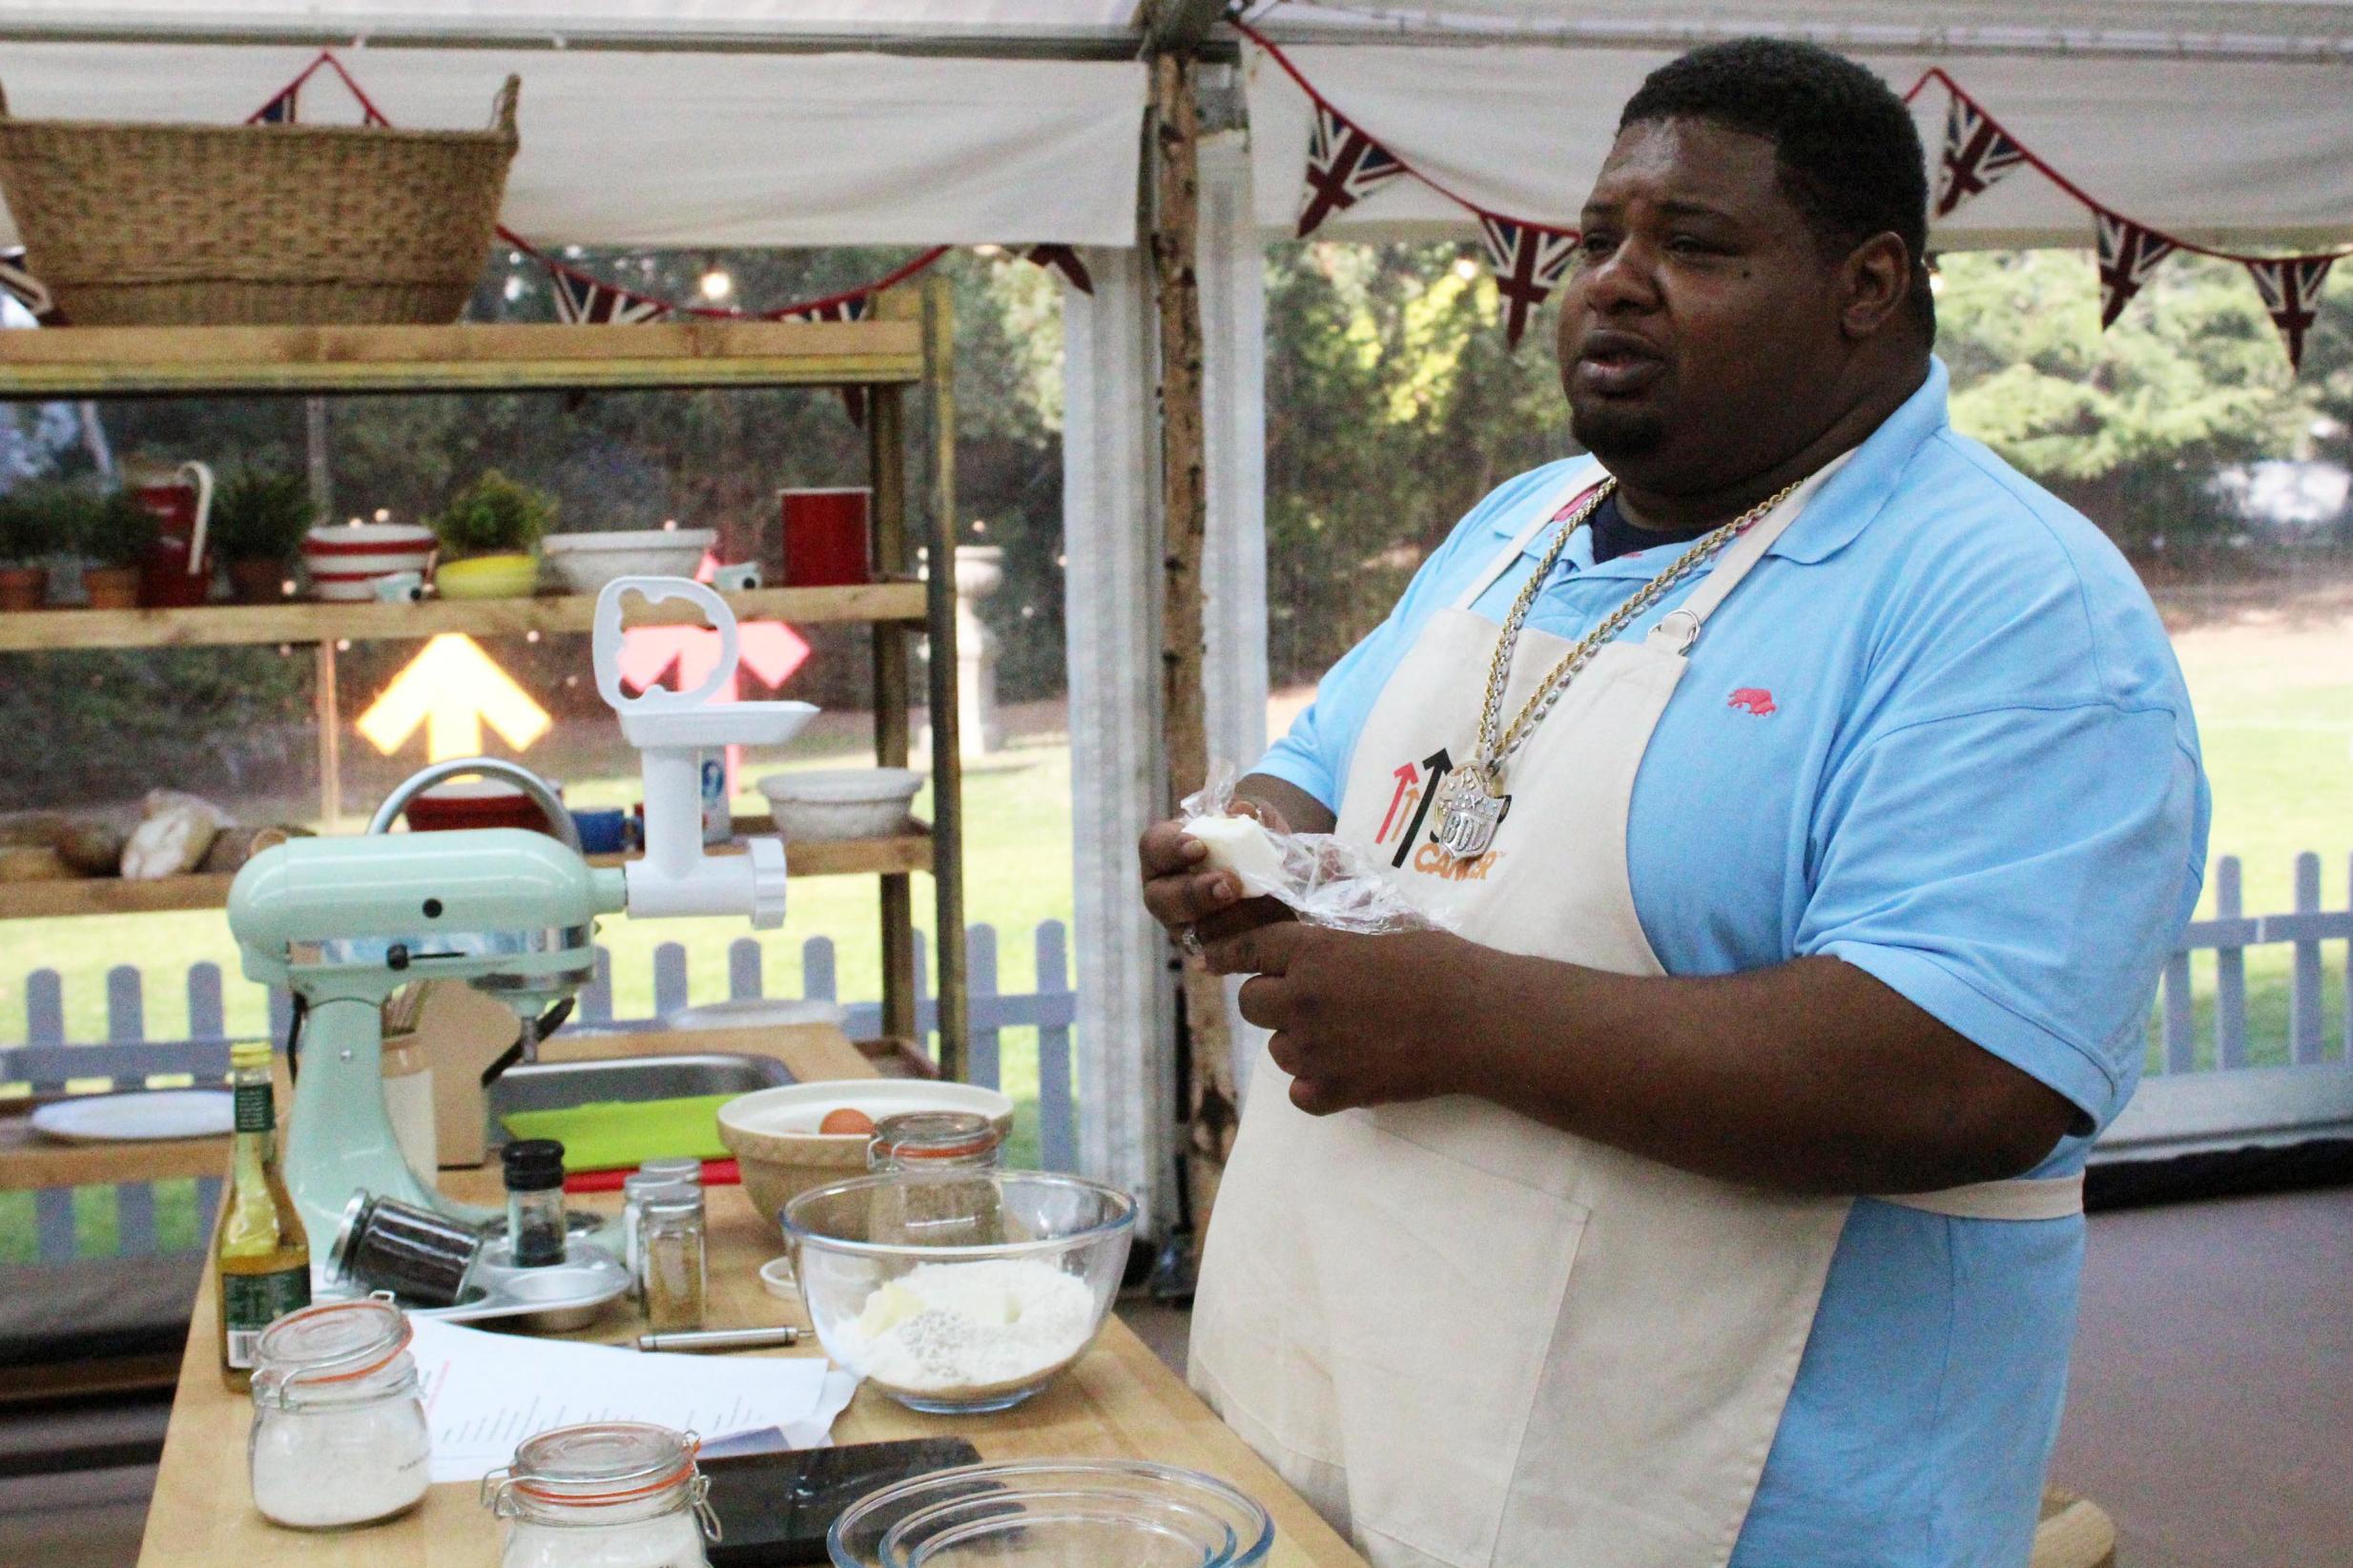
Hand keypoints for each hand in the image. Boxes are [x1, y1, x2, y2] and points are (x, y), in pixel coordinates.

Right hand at [1138, 799, 1296, 948]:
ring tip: (1251, 913)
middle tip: (1228, 885)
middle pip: (1161, 898)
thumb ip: (1251, 813)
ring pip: (1185, 932)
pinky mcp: (1209, 952)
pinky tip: (1259, 937)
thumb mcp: (1258, 819)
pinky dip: (1236, 946)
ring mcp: (1185, 925)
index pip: (1154, 846)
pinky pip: (1214, 956)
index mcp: (1168, 853)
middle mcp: (1167, 892)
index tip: (1199, 846)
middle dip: (1193, 893)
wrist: (1284, 874)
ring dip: (1217, 922)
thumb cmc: (1257, 839)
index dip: (1171, 848)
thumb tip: (1242, 810)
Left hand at [1203, 921, 1475, 1114]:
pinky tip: (1344, 1072)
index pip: (1248, 949)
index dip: (1228, 953)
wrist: (1480, 1021)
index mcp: (1314, 952)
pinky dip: (1316, 1086)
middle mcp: (1303, 1000)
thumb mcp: (1389, 923)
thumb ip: (1345, 920)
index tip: (1212, 960)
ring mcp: (1316, 1050)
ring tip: (1339, 1035)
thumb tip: (1325, 893)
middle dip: (1271, 999)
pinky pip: (1300, 1094)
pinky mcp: (1336, 1091)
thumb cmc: (1444, 964)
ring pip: (1276, 1050)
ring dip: (1297, 1042)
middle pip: (1252, 1004)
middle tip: (1304, 1000)